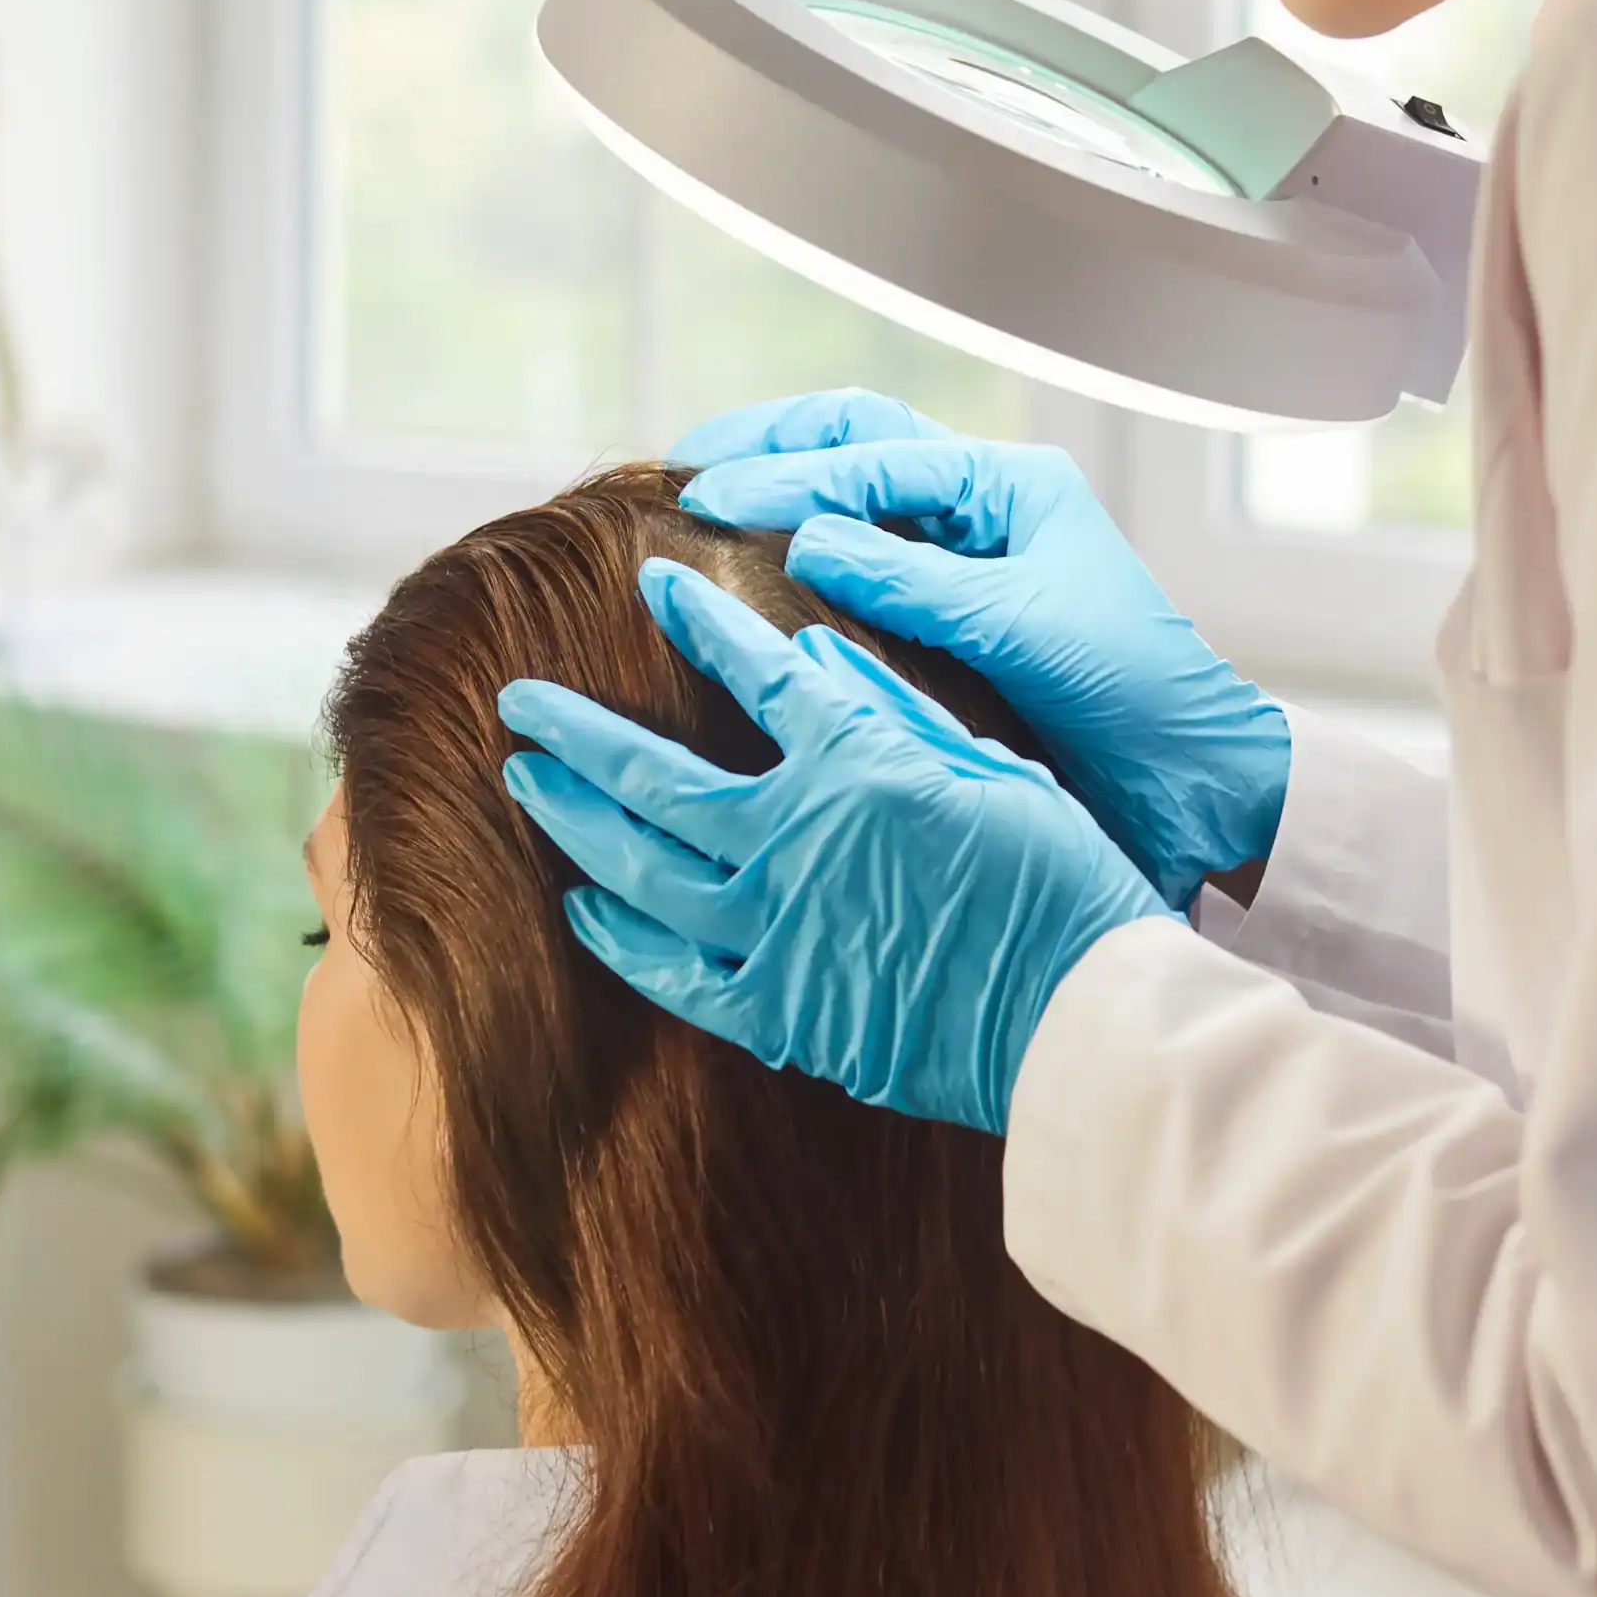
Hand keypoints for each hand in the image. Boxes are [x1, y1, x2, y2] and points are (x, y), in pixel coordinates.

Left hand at [496, 558, 1173, 1136]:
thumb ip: (898, 711)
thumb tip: (819, 658)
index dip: (698, 621)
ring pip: (637, 866)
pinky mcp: (777, 1008)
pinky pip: (670, 970)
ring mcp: (773, 927)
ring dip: (572, 817)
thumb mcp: (996, 768)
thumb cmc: (1061, 882)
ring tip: (526, 780)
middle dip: (573, 729)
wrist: (1079, 1015)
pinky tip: (583, 905)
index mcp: (857, 763)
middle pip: (650, 775)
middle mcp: (794, 837)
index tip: (651, 581)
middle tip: (518, 700)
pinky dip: (618, 936)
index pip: (755, 672)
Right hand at [671, 391, 1288, 909]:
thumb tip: (805, 535)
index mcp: (1010, 486)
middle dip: (770, 445)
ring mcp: (970, 563)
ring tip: (701, 513)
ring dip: (783, 494)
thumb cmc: (1132, 692)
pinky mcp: (958, 622)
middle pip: (857, 443)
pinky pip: (869, 572)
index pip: (872, 452)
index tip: (705, 499)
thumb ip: (915, 581)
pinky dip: (807, 566)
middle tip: (683, 471)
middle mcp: (986, 510)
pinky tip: (755, 588)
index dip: (783, 472)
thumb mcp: (1021, 626)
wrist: (1192, 778)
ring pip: (857, 502)